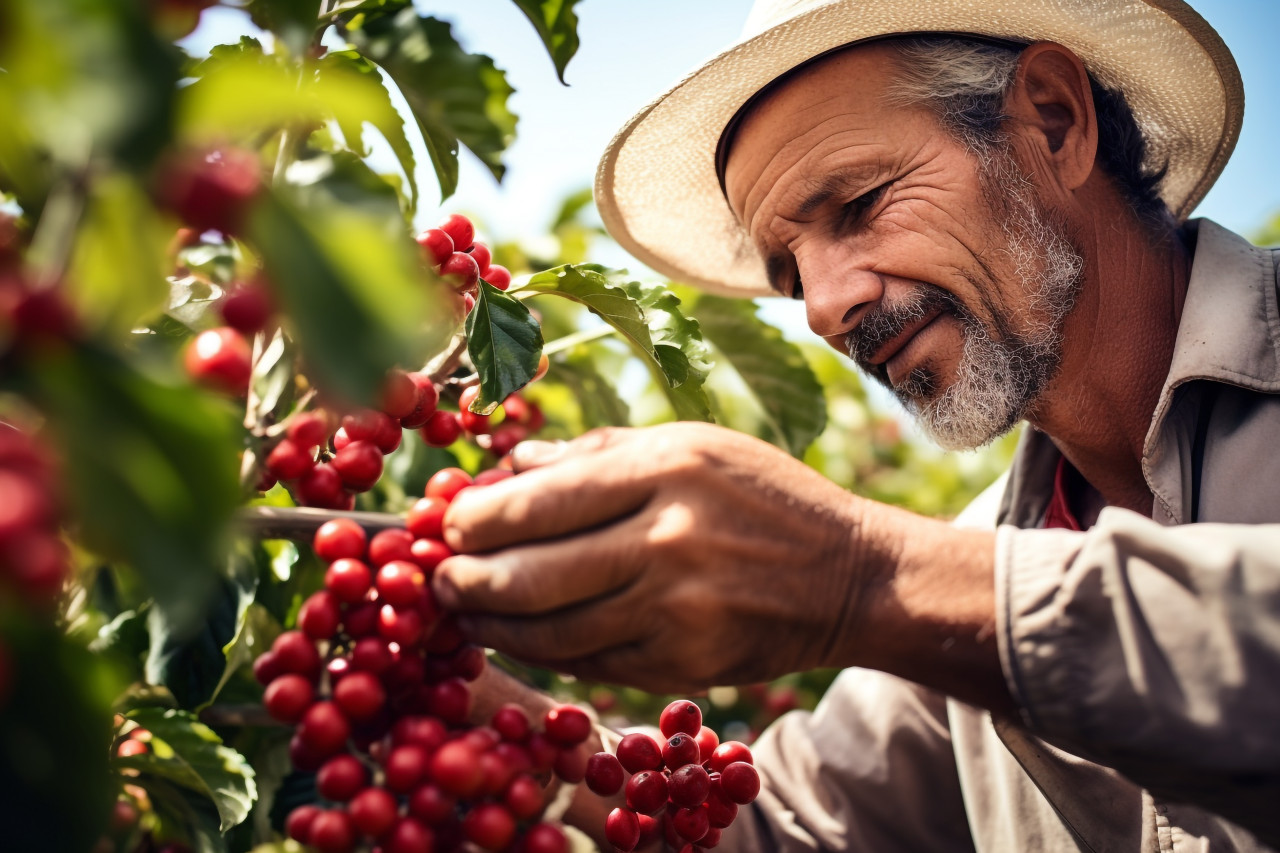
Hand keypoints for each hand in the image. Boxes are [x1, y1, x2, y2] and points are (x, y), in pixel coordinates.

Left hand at [431, 423, 876, 693]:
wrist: (851, 576)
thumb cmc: (763, 497)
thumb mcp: (693, 446)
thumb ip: (597, 452)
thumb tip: (511, 463)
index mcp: (665, 468)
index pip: (541, 499)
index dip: (476, 519)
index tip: (444, 525)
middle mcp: (667, 536)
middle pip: (532, 570)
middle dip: (466, 580)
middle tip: (437, 581)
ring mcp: (675, 607)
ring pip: (551, 628)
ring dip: (492, 625)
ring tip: (462, 613)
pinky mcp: (680, 661)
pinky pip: (587, 663)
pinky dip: (542, 652)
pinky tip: (517, 638)